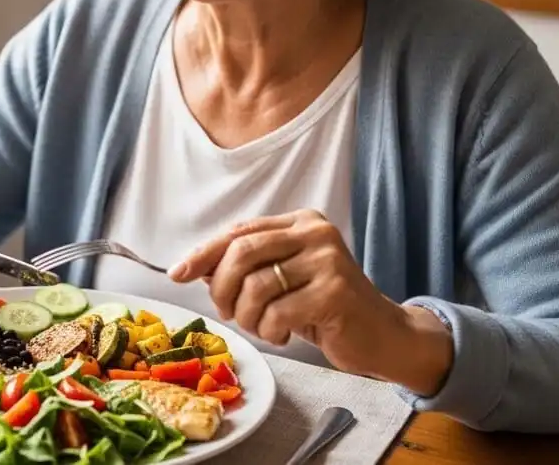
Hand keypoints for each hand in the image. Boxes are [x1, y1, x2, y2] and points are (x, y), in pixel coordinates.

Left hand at [169, 210, 452, 395]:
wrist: (381, 336)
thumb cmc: (324, 308)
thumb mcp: (282, 279)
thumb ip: (247, 267)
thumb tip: (193, 268)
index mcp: (300, 222)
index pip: (239, 232)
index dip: (204, 253)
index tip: (177, 273)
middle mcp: (315, 232)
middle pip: (242, 252)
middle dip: (222, 287)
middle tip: (226, 312)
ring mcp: (327, 260)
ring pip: (257, 286)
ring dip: (248, 317)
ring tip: (262, 327)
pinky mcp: (335, 292)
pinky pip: (278, 313)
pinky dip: (270, 330)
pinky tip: (284, 334)